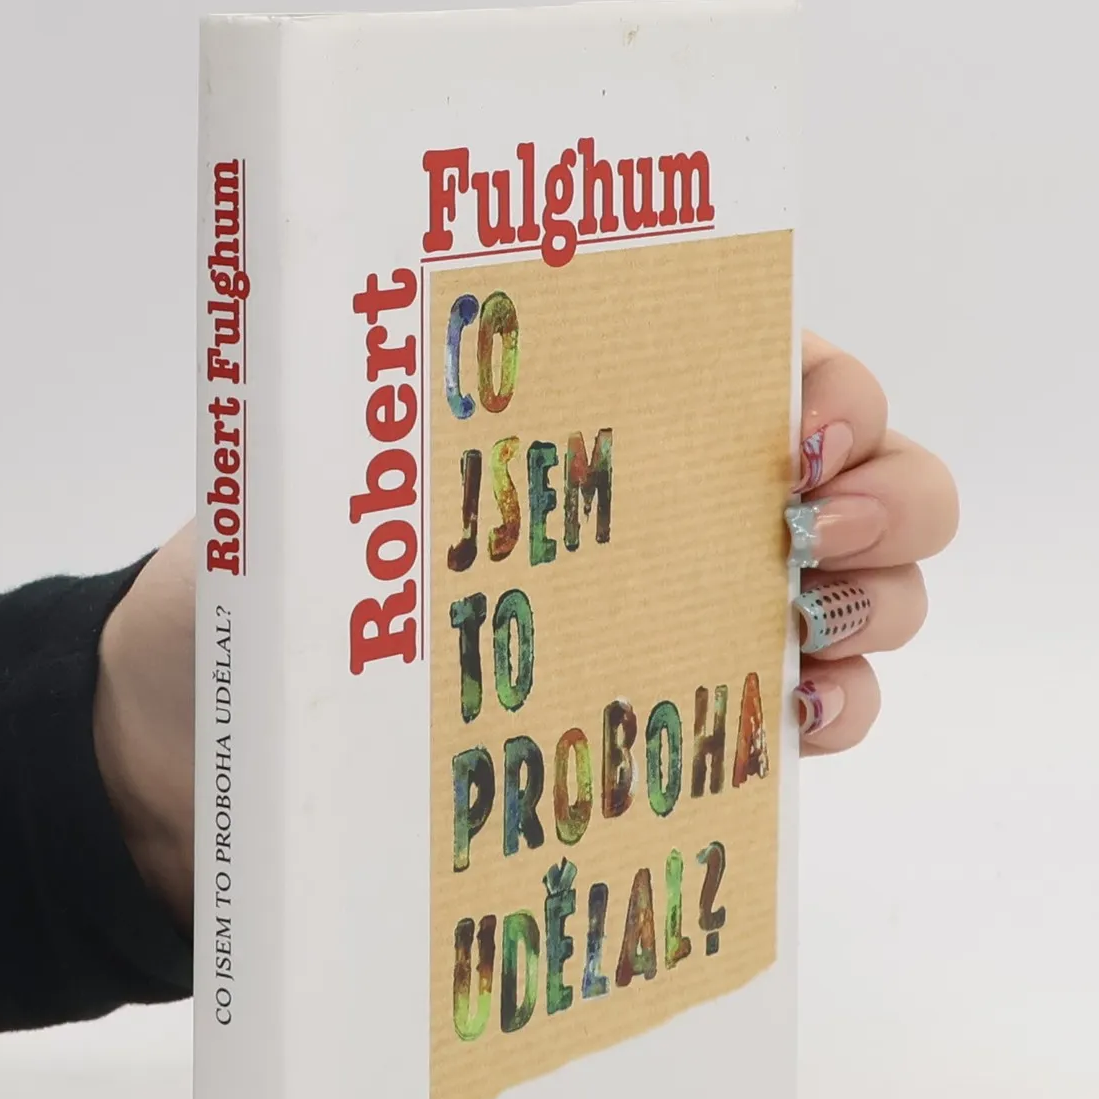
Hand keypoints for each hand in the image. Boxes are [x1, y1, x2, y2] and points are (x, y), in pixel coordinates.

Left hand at [94, 334, 958, 925]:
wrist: (211, 739)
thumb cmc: (257, 592)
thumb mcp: (296, 487)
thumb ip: (368, 440)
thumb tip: (393, 385)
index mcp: (609, 404)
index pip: (773, 358)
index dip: (829, 385)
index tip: (793, 431)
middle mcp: (681, 501)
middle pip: (871, 471)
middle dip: (887, 492)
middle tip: (805, 531)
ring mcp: (704, 614)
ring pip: (872, 589)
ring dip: (880, 602)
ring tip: (803, 632)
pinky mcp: (695, 722)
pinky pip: (825, 707)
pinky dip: (841, 708)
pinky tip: (794, 719)